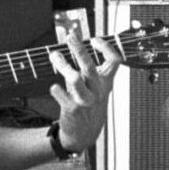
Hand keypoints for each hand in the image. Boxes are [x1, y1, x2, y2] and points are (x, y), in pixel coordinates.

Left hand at [45, 35, 121, 152]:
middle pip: (90, 67)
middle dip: (79, 49)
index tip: (94, 39)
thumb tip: (72, 36)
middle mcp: (97, 91)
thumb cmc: (87, 102)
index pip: (114, 61)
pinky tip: (54, 87)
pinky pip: (63, 97)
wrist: (84, 134)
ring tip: (54, 55)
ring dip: (64, 65)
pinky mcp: (73, 110)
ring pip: (75, 80)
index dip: (106, 48)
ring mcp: (86, 101)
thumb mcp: (90, 83)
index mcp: (105, 82)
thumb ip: (81, 61)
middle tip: (70, 37)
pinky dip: (57, 91)